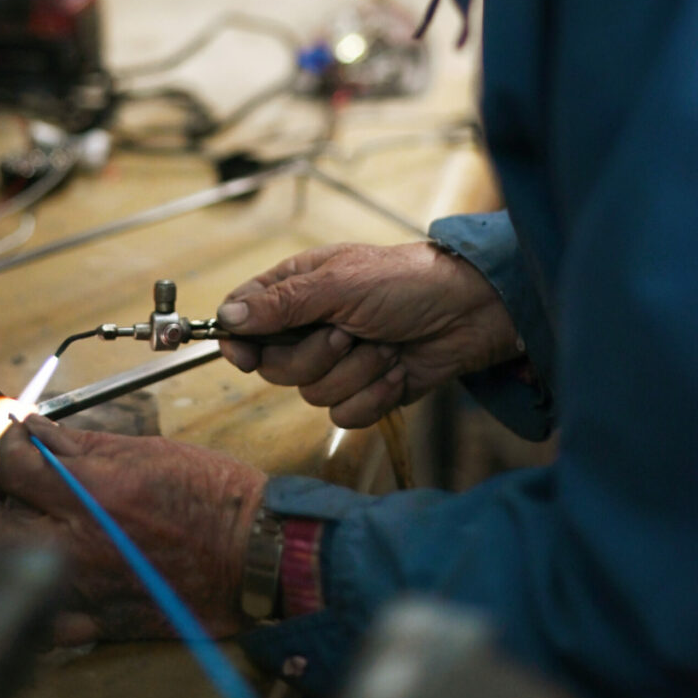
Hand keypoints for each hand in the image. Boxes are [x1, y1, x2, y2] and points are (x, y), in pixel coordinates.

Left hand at [0, 415, 265, 644]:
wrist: (252, 554)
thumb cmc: (212, 495)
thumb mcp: (148, 450)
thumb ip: (84, 444)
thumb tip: (38, 430)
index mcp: (92, 493)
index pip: (16, 465)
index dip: (8, 442)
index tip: (16, 434)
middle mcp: (78, 544)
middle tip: (1, 475)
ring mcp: (82, 589)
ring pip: (4, 568)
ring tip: (16, 515)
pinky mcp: (95, 622)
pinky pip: (39, 617)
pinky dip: (28, 590)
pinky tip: (37, 569)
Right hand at [217, 242, 520, 427]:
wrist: (470, 314)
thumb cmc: (407, 283)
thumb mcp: (339, 284)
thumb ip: (281, 303)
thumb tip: (227, 317)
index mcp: (297, 288)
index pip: (243, 317)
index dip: (239, 340)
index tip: (246, 355)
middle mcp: (311, 326)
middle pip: (274, 367)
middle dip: (315, 357)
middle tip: (348, 333)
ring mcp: (337, 361)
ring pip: (311, 394)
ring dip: (354, 373)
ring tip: (384, 346)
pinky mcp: (364, 390)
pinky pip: (345, 415)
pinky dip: (374, 395)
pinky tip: (397, 370)